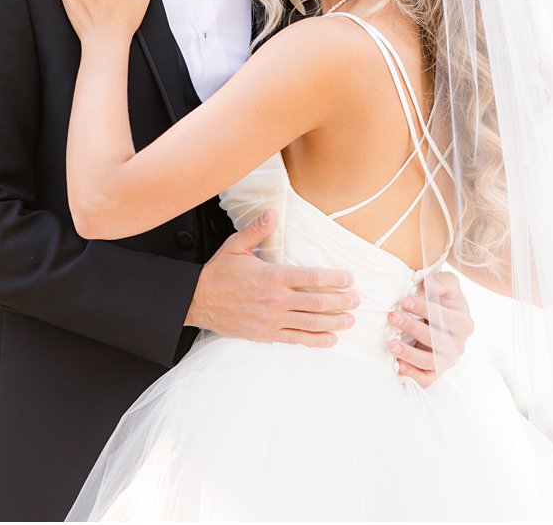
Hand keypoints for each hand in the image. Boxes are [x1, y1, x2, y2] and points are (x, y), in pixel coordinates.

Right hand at [187, 210, 358, 346]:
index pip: (310, 277)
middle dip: (340, 302)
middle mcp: (275, 300)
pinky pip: (294, 339)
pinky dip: (314, 341)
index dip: (334, 278)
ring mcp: (271, 320)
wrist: (195, 302)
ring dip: (333, 323)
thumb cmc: (218, 273)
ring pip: (309, 323)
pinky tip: (330, 340)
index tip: (350, 278)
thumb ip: (257, 230)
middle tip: (357, 301)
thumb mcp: (235, 246)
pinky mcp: (265, 334)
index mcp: (272, 276)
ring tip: (350, 321)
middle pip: (315, 302)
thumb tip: (273, 212)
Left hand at [388, 270, 474, 388]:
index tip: (405, 301)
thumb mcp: (449, 285)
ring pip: (430, 362)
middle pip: (436, 339)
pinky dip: (411, 374)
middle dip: (412, 327)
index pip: (447, 318)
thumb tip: (430, 283)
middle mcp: (459, 345)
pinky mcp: (435, 373)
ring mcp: (447, 361)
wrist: (443, 320)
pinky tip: (396, 363)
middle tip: (392, 316)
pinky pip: (425, 380)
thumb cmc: (445, 301)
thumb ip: (442, 281)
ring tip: (390, 344)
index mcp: (465, 324)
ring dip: (409, 353)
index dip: (425, 309)